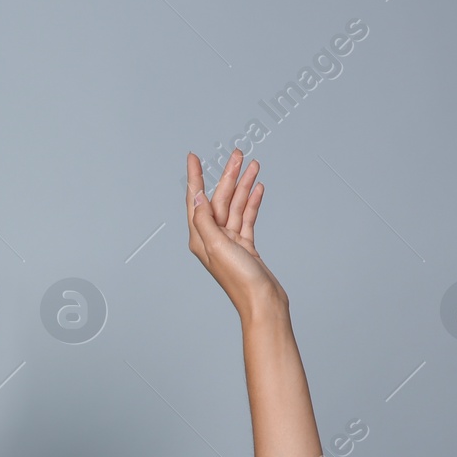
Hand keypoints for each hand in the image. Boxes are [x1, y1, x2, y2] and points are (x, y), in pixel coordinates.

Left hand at [185, 150, 286, 317]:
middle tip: (237, 154)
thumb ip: (205, 220)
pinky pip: (246, 218)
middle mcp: (212, 238)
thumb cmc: (240, 280)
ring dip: (243, 185)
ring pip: (235, 206)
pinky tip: (257, 188)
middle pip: (218, 199)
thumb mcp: (217, 246)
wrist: (263, 302)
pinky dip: (251, 202)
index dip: (195, 177)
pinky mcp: (245, 245)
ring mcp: (229, 241)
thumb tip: (197, 196)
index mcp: (200, 238)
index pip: (196, 200)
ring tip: (253, 164)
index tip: (193, 157)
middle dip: (228, 175)